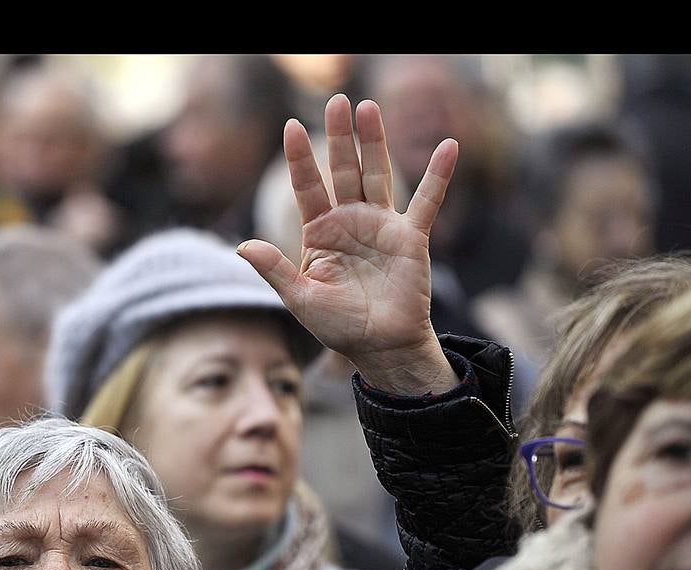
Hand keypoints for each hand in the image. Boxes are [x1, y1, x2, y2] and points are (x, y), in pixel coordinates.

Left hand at [239, 96, 458, 394]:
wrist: (381, 347)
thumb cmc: (339, 326)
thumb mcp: (301, 299)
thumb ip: (275, 270)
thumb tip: (241, 246)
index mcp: (320, 233)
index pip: (307, 187)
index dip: (299, 158)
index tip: (290, 127)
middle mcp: (350, 221)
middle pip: (342, 170)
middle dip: (338, 137)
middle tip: (336, 101)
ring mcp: (381, 226)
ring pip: (377, 174)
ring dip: (374, 142)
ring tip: (369, 107)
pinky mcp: (410, 238)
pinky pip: (426, 201)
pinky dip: (438, 175)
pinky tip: (449, 146)